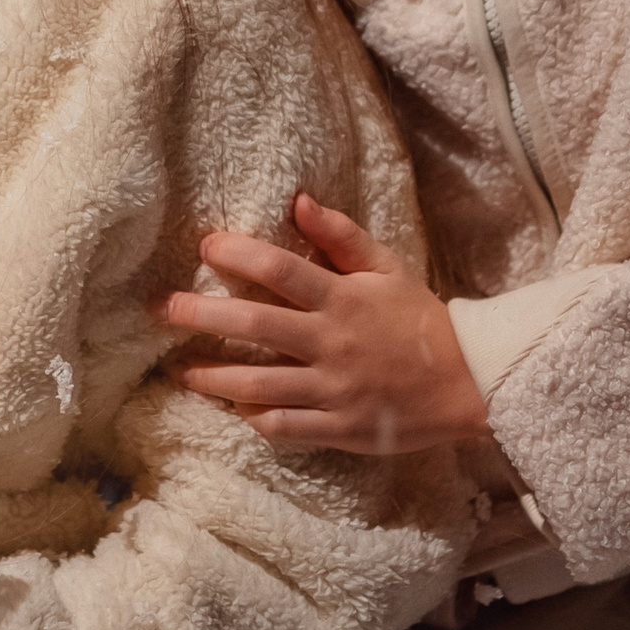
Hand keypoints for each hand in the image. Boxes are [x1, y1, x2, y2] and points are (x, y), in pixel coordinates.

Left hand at [155, 192, 491, 453]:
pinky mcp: (339, 427)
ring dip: (213, 378)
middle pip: (254, 326)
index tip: (205, 245)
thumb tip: (298, 202)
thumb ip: (342, 237)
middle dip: (201, 316)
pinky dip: (255, 418)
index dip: (238, 254)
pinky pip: (285, 425)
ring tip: (181, 371)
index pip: (281, 270)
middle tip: (162, 309)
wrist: (467, 383)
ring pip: (259, 384)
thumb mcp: (389, 268)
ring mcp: (333, 390)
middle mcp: (332, 343)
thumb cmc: (420, 320)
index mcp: (343, 299)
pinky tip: (231, 409)